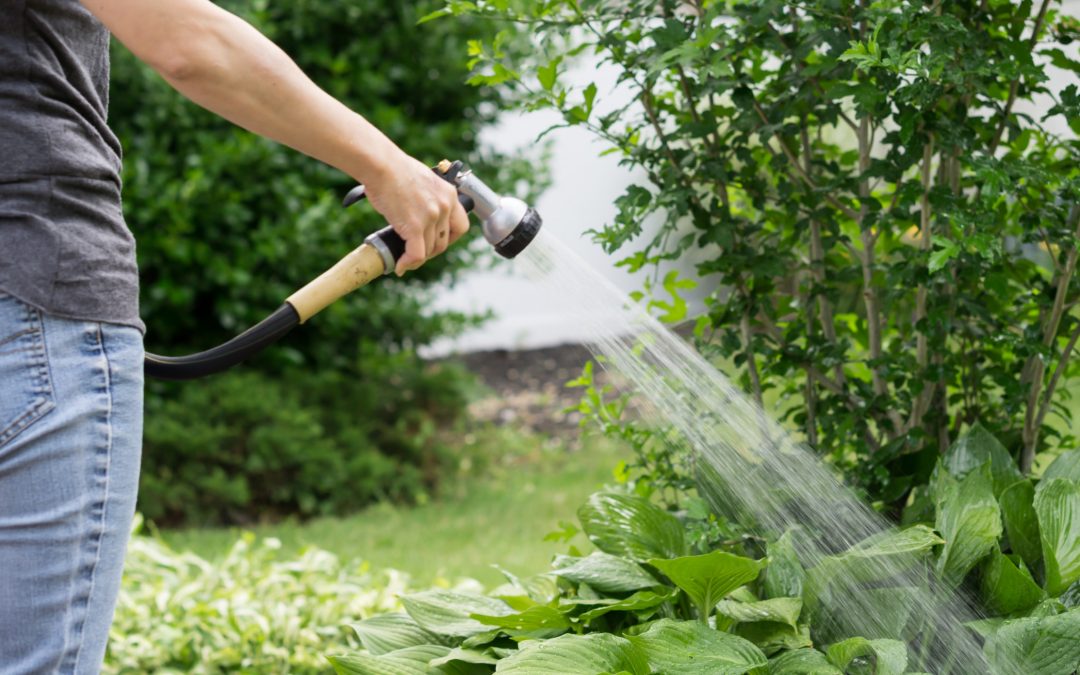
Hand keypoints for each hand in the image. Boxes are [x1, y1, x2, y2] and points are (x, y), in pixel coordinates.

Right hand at [362, 152, 469, 275]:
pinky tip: (399, 266)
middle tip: (415, 251)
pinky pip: (416, 254)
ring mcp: (432, 217)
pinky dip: (408, 263)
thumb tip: (416, 214)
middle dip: (430, 251)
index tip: (436, 241)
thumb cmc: (393, 170)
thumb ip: (427, 198)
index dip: (449, 238)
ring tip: (403, 259)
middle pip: (443, 242)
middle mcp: (445, 206)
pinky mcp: (415, 226)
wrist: (381, 165)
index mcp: (449, 194)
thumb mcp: (422, 181)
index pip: (460, 226)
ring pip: (429, 250)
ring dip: (416, 258)